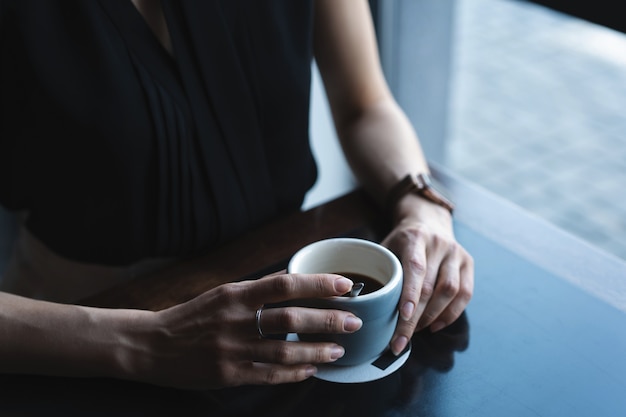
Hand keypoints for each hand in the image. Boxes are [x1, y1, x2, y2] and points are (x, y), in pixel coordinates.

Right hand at [131, 273, 361, 389]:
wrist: (152, 344)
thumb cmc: (193, 316)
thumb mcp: (223, 292)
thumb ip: (258, 287)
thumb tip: (293, 276)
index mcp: (236, 295)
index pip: (284, 284)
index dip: (317, 284)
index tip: (344, 284)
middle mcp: (235, 320)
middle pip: (290, 319)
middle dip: (327, 320)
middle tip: (354, 322)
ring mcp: (231, 349)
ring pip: (284, 352)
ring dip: (316, 351)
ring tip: (339, 350)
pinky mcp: (227, 374)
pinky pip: (268, 375)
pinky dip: (294, 374)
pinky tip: (312, 370)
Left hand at [382, 195, 473, 354]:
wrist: (428, 220)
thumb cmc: (401, 241)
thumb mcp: (386, 246)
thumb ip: (379, 269)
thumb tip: (362, 304)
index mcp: (415, 238)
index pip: (415, 268)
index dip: (410, 295)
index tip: (403, 317)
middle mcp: (440, 244)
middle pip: (431, 287)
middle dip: (415, 318)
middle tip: (399, 340)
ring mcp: (457, 253)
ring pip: (450, 292)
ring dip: (432, 317)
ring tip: (415, 331)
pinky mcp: (469, 263)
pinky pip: (465, 294)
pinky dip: (450, 314)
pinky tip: (434, 325)